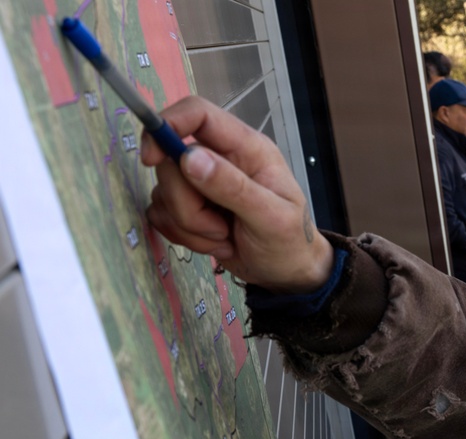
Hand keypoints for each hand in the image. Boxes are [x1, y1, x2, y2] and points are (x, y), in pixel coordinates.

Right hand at [140, 96, 333, 293]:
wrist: (286, 273)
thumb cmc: (290, 241)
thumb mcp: (271, 217)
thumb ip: (233, 187)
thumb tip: (189, 158)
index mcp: (246, 148)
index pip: (198, 113)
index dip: (168, 126)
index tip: (152, 158)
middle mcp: (221, 159)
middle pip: (171, 161)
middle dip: (186, 205)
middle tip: (218, 228)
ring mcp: (201, 183)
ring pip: (164, 192)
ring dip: (189, 226)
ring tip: (224, 238)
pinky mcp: (188, 207)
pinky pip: (161, 214)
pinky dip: (183, 236)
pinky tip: (214, 244)